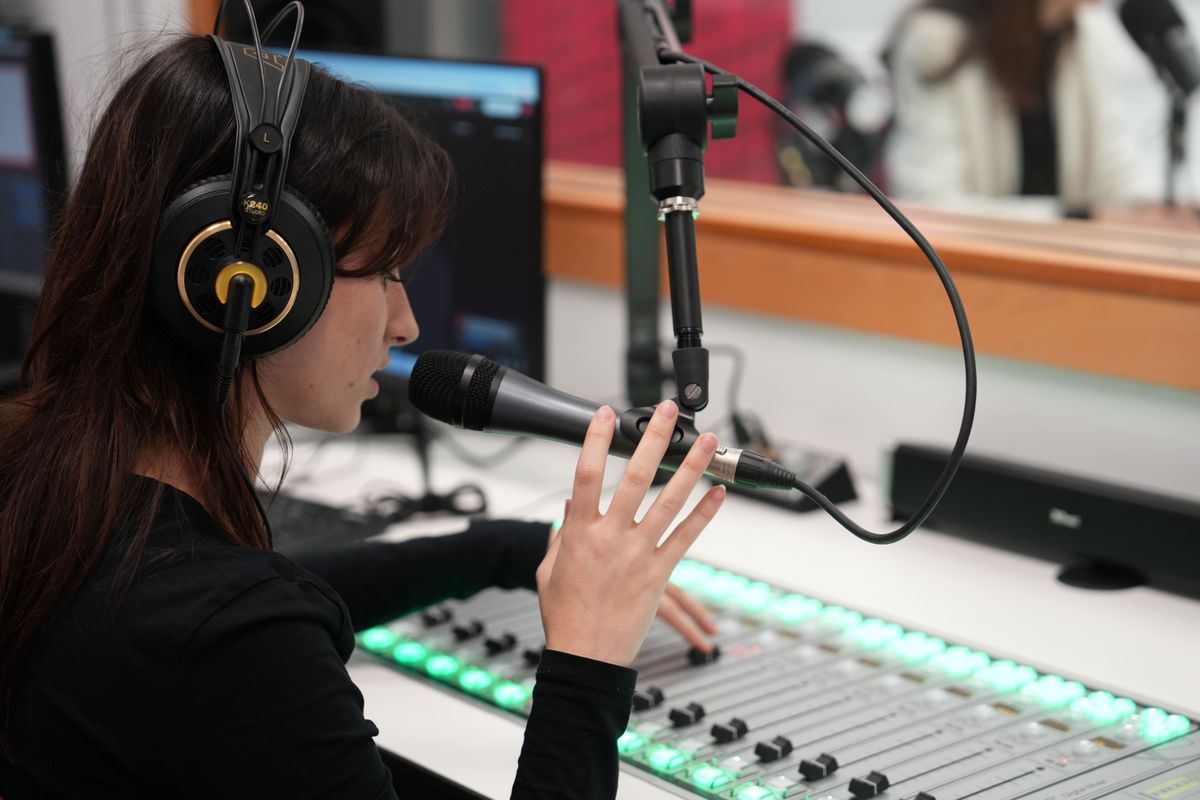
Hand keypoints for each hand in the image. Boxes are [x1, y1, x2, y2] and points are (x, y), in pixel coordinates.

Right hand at [535, 401, 726, 666]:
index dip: (597, 439)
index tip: (607, 413)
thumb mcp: (549, 571)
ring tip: (708, 442)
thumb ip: (562, 535)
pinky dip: (705, 513)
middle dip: (654, 438)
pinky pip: (687, 536)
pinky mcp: (659, 573)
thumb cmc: (565, 616)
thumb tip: (570, 507)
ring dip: (691, 467)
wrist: (586, 657)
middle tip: (668, 411)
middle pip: (635, 475)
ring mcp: (638, 553)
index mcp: (579, 531)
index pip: (586, 473)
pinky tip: (719, 493)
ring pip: (669, 500)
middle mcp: (610, 536)